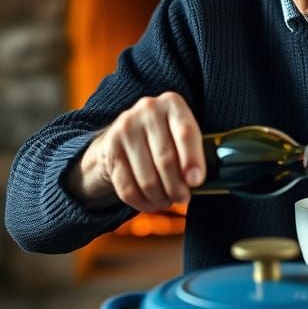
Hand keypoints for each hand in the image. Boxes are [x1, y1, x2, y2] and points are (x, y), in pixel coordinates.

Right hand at [68, 92, 204, 211]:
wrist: (127, 133)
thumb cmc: (166, 137)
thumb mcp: (182, 134)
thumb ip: (195, 151)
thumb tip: (198, 181)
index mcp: (172, 103)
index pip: (185, 133)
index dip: (192, 160)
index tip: (196, 182)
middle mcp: (147, 109)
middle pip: (166, 159)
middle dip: (177, 187)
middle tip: (183, 198)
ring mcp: (125, 127)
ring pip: (146, 177)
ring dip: (160, 197)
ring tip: (168, 201)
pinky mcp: (109, 147)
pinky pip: (126, 186)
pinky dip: (141, 202)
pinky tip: (150, 204)